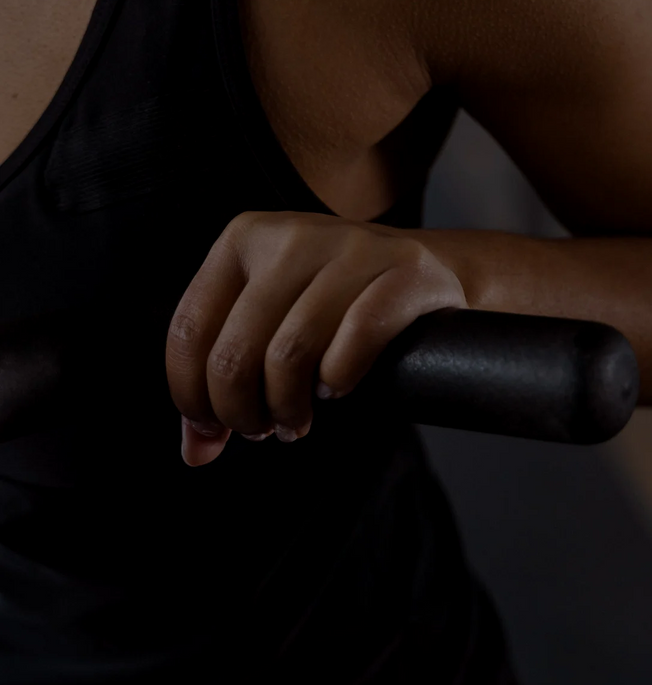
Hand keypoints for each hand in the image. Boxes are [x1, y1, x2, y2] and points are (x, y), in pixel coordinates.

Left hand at [166, 211, 465, 466]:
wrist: (429, 272)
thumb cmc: (337, 305)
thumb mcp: (270, 320)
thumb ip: (223, 374)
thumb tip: (196, 450)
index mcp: (245, 236)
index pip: (189, 329)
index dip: (193, 396)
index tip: (213, 429)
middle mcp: (292, 234)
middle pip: (234, 352)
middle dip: (242, 412)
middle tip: (263, 429)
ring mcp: (351, 247)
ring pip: (289, 353)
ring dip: (288, 408)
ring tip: (297, 421)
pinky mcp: (404, 269)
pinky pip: (355, 340)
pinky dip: (339, 380)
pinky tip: (336, 388)